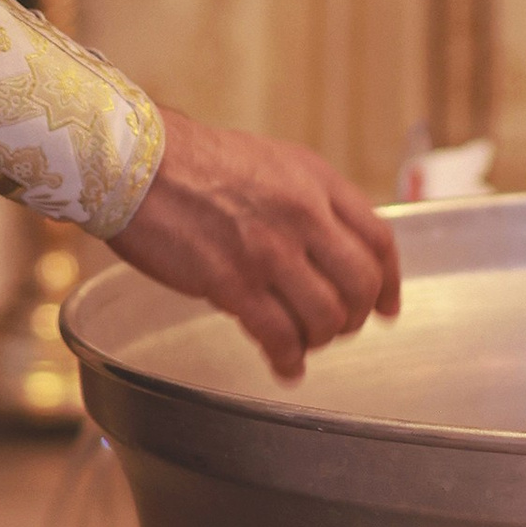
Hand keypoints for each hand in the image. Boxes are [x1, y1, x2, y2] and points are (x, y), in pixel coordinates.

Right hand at [111, 111, 401, 383]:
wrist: (136, 163)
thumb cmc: (193, 161)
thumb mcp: (270, 161)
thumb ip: (307, 199)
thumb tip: (330, 244)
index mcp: (315, 182)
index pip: (378, 239)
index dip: (390, 281)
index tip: (387, 304)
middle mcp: (302, 215)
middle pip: (361, 284)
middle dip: (357, 316)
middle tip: (340, 327)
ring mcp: (270, 251)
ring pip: (326, 316)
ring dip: (320, 338)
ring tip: (304, 342)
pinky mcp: (233, 283)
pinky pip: (279, 336)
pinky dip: (288, 359)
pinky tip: (285, 365)